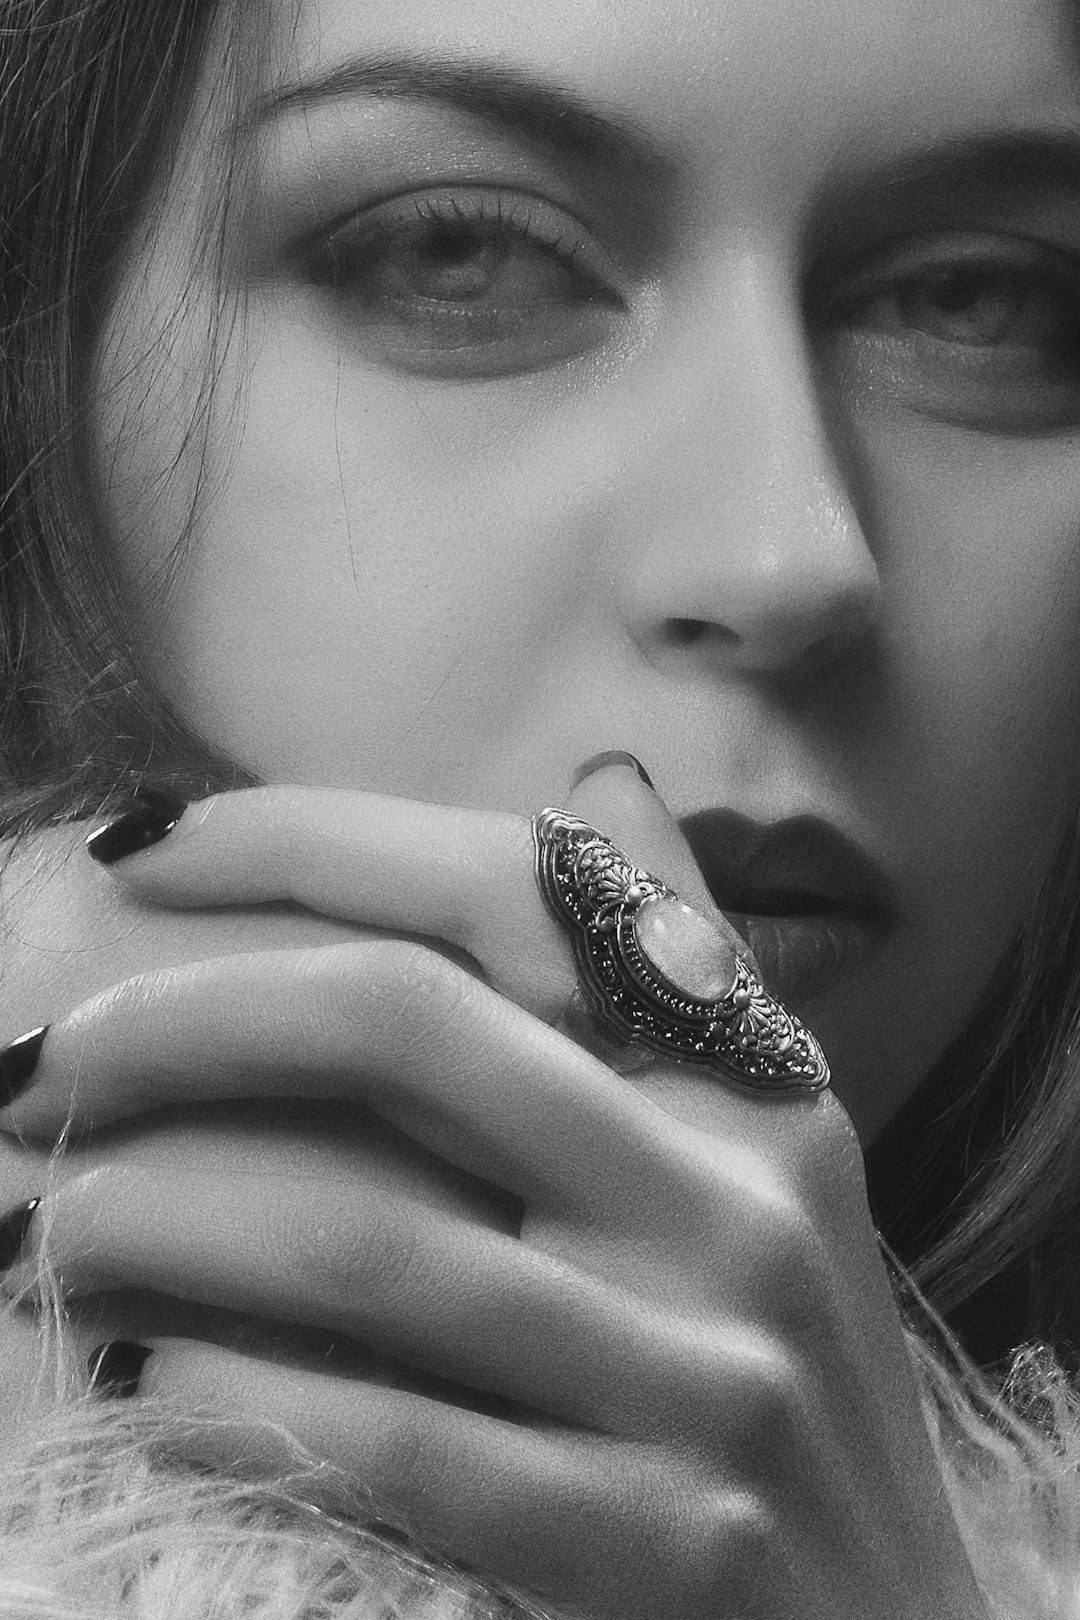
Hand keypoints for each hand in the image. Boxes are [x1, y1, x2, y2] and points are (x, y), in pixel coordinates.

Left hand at [0, 769, 986, 1618]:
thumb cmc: (783, 1377)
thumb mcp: (773, 1160)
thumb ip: (685, 974)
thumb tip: (595, 786)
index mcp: (753, 1085)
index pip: (516, 886)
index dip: (306, 839)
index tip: (145, 847)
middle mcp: (734, 1204)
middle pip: (405, 1029)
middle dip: (185, 1022)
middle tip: (53, 1062)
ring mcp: (702, 1376)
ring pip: (360, 1243)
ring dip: (156, 1220)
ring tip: (63, 1227)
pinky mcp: (655, 1542)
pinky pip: (384, 1443)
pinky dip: (227, 1403)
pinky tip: (147, 1390)